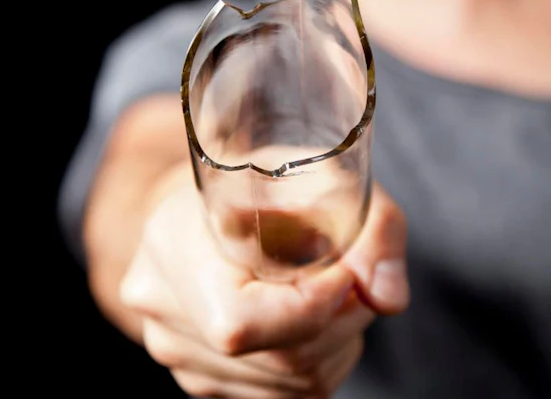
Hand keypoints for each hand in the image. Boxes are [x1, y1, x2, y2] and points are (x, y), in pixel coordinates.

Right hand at [120, 178, 407, 397]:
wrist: (211, 206)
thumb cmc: (268, 180)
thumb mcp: (326, 173)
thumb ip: (374, 226)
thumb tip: (388, 298)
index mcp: (174, 244)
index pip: (242, 323)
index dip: (314, 308)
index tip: (345, 271)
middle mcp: (162, 306)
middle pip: (282, 358)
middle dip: (343, 321)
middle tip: (353, 277)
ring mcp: (177, 352)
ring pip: (293, 383)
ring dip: (336, 342)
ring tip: (328, 291)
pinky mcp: (202, 380)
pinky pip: (287, 394)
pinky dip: (318, 361)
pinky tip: (308, 319)